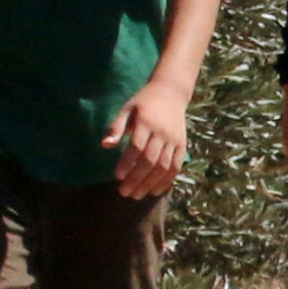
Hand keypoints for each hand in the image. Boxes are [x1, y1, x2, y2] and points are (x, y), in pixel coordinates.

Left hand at [106, 81, 191, 198]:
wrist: (171, 93)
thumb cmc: (143, 103)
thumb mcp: (127, 110)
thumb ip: (116, 127)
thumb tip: (105, 145)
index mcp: (146, 122)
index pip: (137, 146)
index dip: (127, 163)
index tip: (117, 177)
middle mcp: (162, 133)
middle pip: (150, 160)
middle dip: (137, 178)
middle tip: (124, 192)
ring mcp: (174, 140)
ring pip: (163, 166)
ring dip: (150, 183)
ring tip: (137, 195)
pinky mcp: (182, 145)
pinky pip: (176, 166)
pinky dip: (167, 180)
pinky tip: (155, 190)